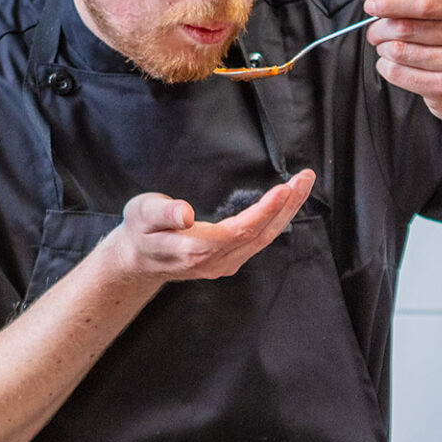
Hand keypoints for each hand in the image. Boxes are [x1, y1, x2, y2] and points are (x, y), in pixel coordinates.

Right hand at [104, 170, 314, 282]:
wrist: (136, 261)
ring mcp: (223, 264)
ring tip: (301, 185)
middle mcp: (214, 261)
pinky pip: (258, 242)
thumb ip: (162, 212)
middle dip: (286, 206)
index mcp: (194, 248)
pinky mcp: (227, 261)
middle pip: (260, 234)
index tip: (284, 188)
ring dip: (286, 212)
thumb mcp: (140, 214)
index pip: (239, 230)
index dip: (264, 211)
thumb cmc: (138, 232)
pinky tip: (284, 205)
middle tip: (305, 177)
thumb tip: (185, 213)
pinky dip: (275, 221)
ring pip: (263, 239)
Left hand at [363, 0, 441, 124]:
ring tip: (388, 49)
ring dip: (383, 49)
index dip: (391, 4)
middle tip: (375, 32)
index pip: (423, 3)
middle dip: (379, 29)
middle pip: (405, 27)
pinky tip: (394, 64)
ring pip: (398, 51)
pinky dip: (386, 67)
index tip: (372, 5)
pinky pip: (398, 73)